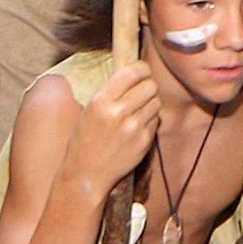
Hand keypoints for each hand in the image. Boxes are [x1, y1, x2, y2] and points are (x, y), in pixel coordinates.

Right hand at [59, 62, 160, 183]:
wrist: (87, 174)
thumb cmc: (86, 139)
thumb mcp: (91, 109)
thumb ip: (112, 91)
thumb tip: (137, 72)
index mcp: (101, 101)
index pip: (132, 72)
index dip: (142, 69)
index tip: (142, 71)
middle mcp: (118, 113)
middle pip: (150, 85)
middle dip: (148, 86)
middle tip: (141, 93)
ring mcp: (133, 128)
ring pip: (156, 102)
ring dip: (150, 103)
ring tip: (137, 111)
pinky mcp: (143, 142)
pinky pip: (156, 121)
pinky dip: (150, 121)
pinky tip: (136, 127)